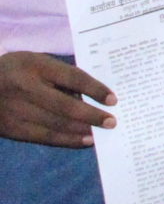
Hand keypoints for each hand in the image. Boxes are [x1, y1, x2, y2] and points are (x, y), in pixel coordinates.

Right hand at [0, 51, 115, 146]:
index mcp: (34, 65)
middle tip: (112, 122)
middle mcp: (24, 88)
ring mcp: (15, 110)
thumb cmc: (16, 71)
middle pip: (64, 105)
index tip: (113, 100)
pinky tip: (83, 141)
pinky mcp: (10, 128)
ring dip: (81, 131)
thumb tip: (91, 96)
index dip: (94, 89)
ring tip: (101, 134)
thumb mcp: (36, 62)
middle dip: (90, 115)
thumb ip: (60, 75)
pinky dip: (66, 140)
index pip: (71, 77)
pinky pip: (43, 137)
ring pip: (54, 125)